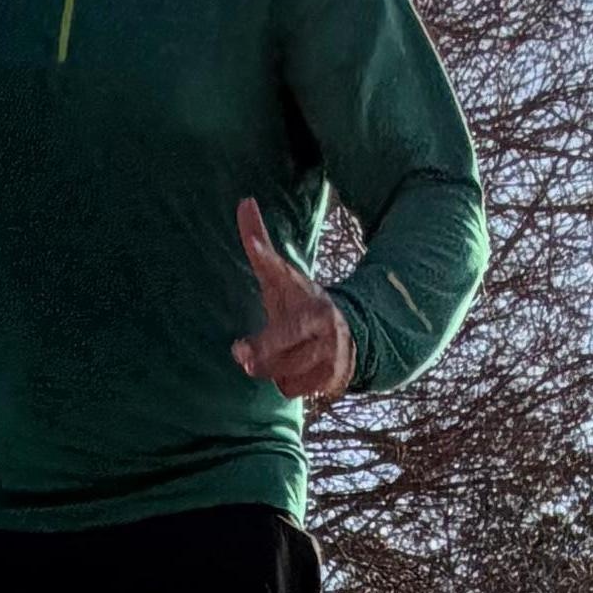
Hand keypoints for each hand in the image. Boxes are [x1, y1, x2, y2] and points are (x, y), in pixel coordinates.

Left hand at [232, 199, 354, 403]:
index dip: (265, 298)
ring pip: (285, 374)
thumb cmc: (300, 301)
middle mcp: (325, 330)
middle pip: (279, 351)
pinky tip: (295, 370)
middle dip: (261, 355)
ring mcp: (332, 357)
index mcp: (312, 303)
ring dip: (275, 369)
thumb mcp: (281, 276)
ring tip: (282, 354)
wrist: (350, 333)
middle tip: (242, 354)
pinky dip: (289, 384)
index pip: (285, 300)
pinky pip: (295, 391)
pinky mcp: (333, 381)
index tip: (243, 323)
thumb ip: (260, 244)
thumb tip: (244, 200)